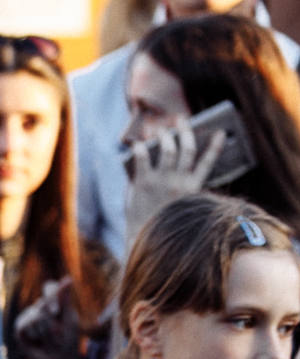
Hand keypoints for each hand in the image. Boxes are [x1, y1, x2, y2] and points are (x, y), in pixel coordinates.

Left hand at [124, 121, 225, 237]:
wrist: (143, 239)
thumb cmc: (158, 224)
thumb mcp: (177, 207)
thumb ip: (177, 188)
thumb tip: (165, 165)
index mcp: (192, 189)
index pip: (208, 163)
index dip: (215, 146)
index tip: (220, 133)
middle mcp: (180, 183)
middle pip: (187, 150)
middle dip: (185, 131)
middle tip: (181, 119)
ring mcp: (163, 182)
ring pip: (169, 150)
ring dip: (165, 136)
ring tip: (159, 129)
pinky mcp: (144, 184)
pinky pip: (143, 159)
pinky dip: (141, 148)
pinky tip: (137, 143)